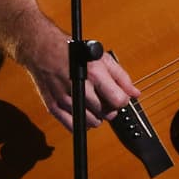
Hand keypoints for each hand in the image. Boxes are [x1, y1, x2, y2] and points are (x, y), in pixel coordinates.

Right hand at [17, 20, 140, 130]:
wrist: (44, 51)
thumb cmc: (73, 52)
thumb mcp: (102, 58)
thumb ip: (122, 77)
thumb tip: (135, 94)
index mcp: (95, 74)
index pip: (119, 101)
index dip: (123, 100)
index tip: (120, 97)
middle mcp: (80, 89)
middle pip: (107, 113)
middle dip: (110, 107)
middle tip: (105, 97)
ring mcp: (66, 100)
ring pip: (93, 122)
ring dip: (98, 116)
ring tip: (94, 103)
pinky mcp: (54, 107)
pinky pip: (74, 127)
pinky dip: (82, 122)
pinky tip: (84, 111)